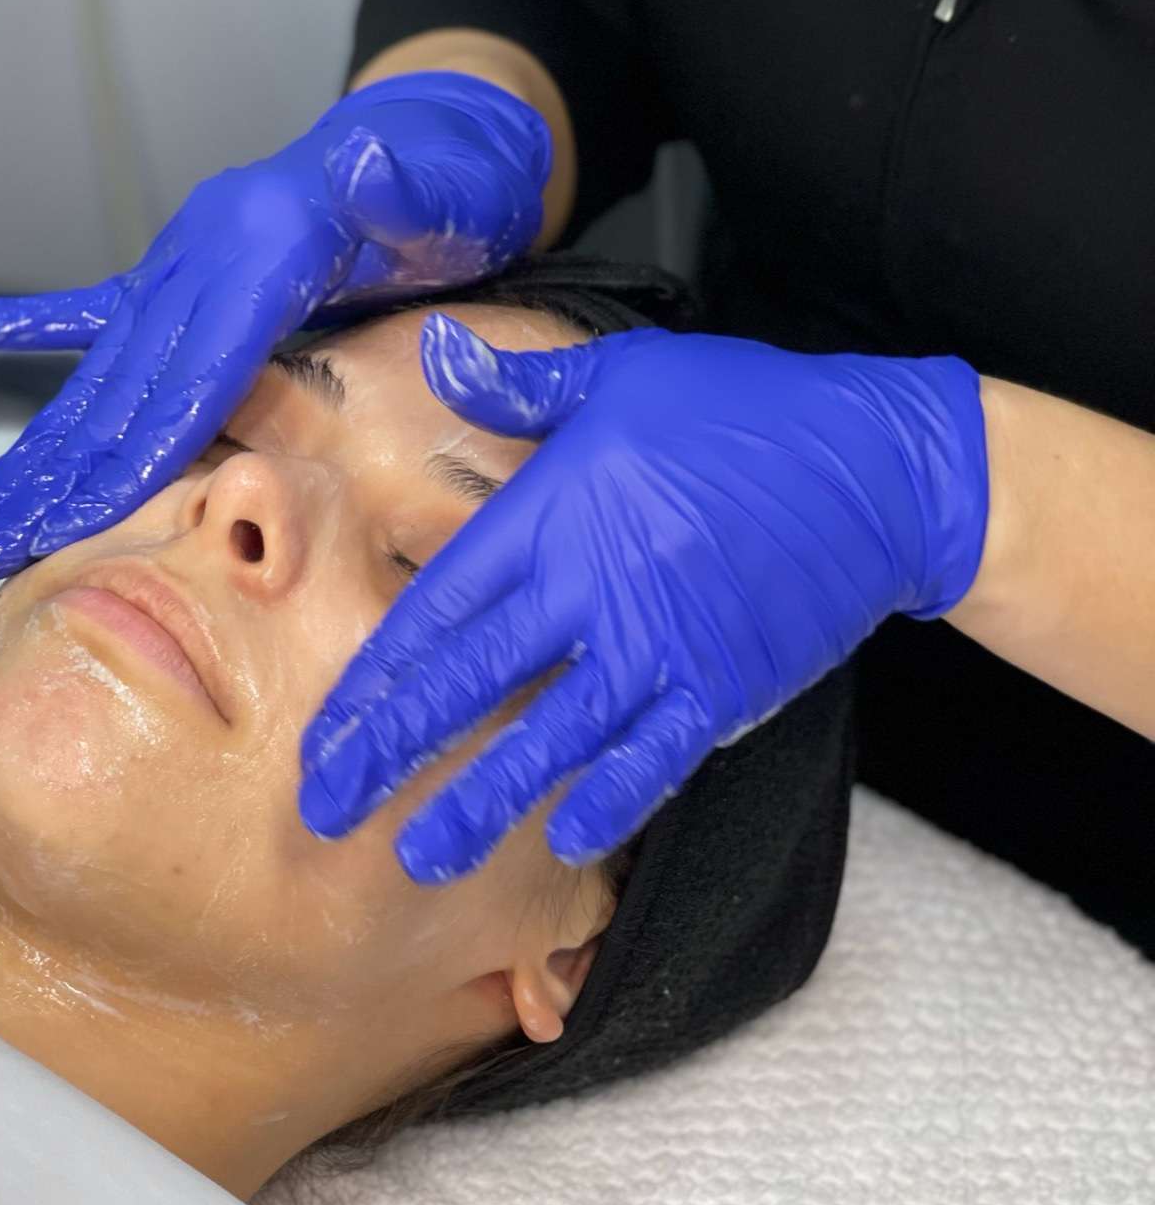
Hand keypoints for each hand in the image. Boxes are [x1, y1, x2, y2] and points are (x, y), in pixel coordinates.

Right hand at [0, 72, 550, 577]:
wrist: (441, 136)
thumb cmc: (460, 184)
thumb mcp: (453, 190)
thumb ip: (407, 194)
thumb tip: (364, 166)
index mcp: (265, 251)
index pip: (190, 377)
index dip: (129, 455)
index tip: (65, 524)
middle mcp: (202, 254)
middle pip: (118, 390)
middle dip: (47, 478)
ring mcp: (181, 261)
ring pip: (96, 377)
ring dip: (31, 453)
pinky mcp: (178, 271)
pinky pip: (83, 307)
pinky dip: (6, 321)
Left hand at [299, 317, 988, 881]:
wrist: (876, 465)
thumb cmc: (741, 409)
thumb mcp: (621, 374)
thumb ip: (519, 382)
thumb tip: (433, 347)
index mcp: (553, 517)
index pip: (439, 610)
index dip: (378, 677)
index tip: (328, 729)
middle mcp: (592, 589)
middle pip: (470, 683)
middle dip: (392, 753)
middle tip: (328, 810)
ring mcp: (659, 645)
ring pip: (549, 738)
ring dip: (480, 801)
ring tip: (419, 856)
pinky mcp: (723, 684)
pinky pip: (654, 757)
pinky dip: (610, 799)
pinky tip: (563, 839)